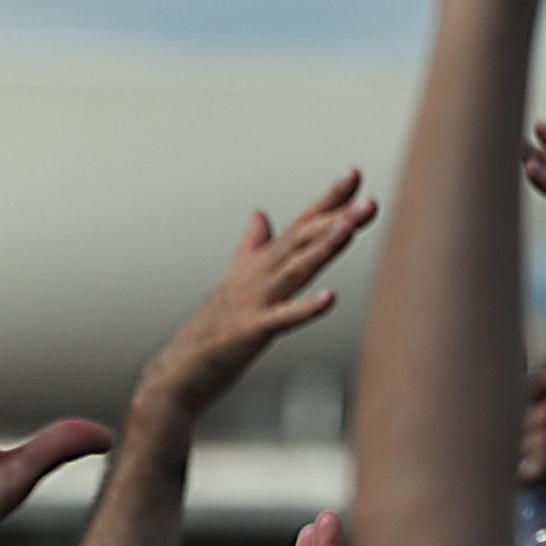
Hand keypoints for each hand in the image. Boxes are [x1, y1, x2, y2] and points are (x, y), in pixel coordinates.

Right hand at [138, 172, 377, 418]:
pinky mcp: (249, 331)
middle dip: (335, 218)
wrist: (178, 370)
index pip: (299, 225)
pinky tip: (331, 297)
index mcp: (260, 265)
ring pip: (294, 270)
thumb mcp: (234, 280)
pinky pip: (282, 319)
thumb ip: (252, 247)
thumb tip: (260, 214)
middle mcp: (258, 276)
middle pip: (301, 241)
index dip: (327, 200)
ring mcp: (253, 302)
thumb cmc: (211, 329)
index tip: (354, 174)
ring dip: (322, 248)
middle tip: (367, 202)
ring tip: (349, 228)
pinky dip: (306, 308)